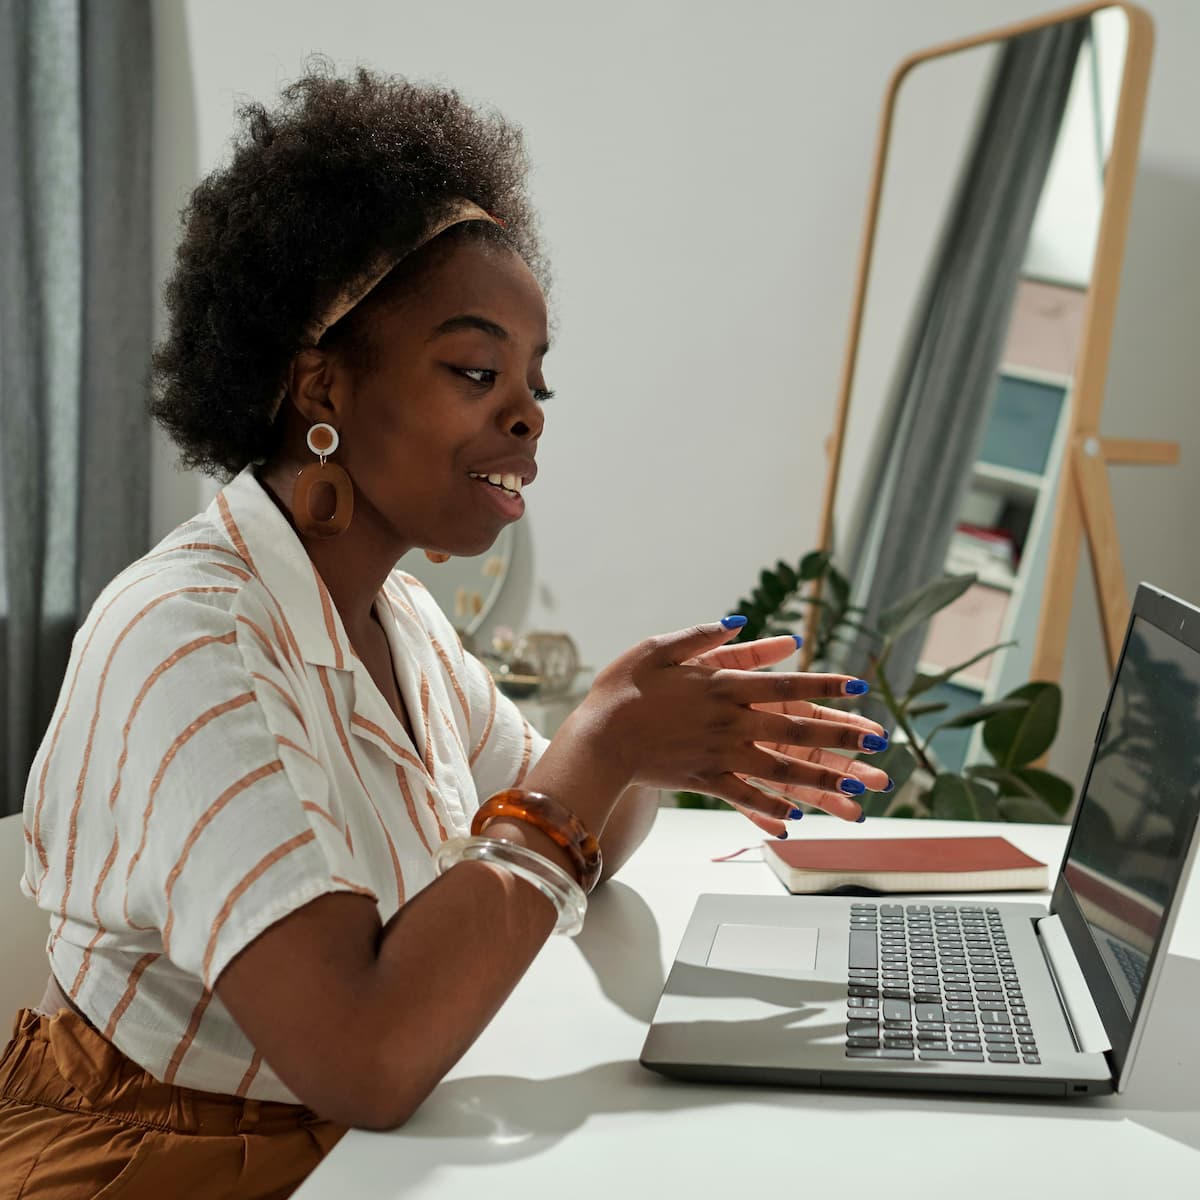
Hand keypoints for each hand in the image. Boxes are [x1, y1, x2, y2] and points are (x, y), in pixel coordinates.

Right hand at [586, 621, 890, 836]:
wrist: (597, 739)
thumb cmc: (622, 689)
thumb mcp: (658, 648)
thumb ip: (703, 637)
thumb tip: (741, 622)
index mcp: (722, 686)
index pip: (786, 684)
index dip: (826, 684)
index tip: (859, 688)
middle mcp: (730, 723)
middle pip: (797, 729)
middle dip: (842, 736)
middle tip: (878, 743)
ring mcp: (720, 755)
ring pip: (782, 769)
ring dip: (824, 779)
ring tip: (858, 789)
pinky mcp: (704, 781)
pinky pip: (746, 797)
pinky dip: (772, 807)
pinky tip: (797, 818)